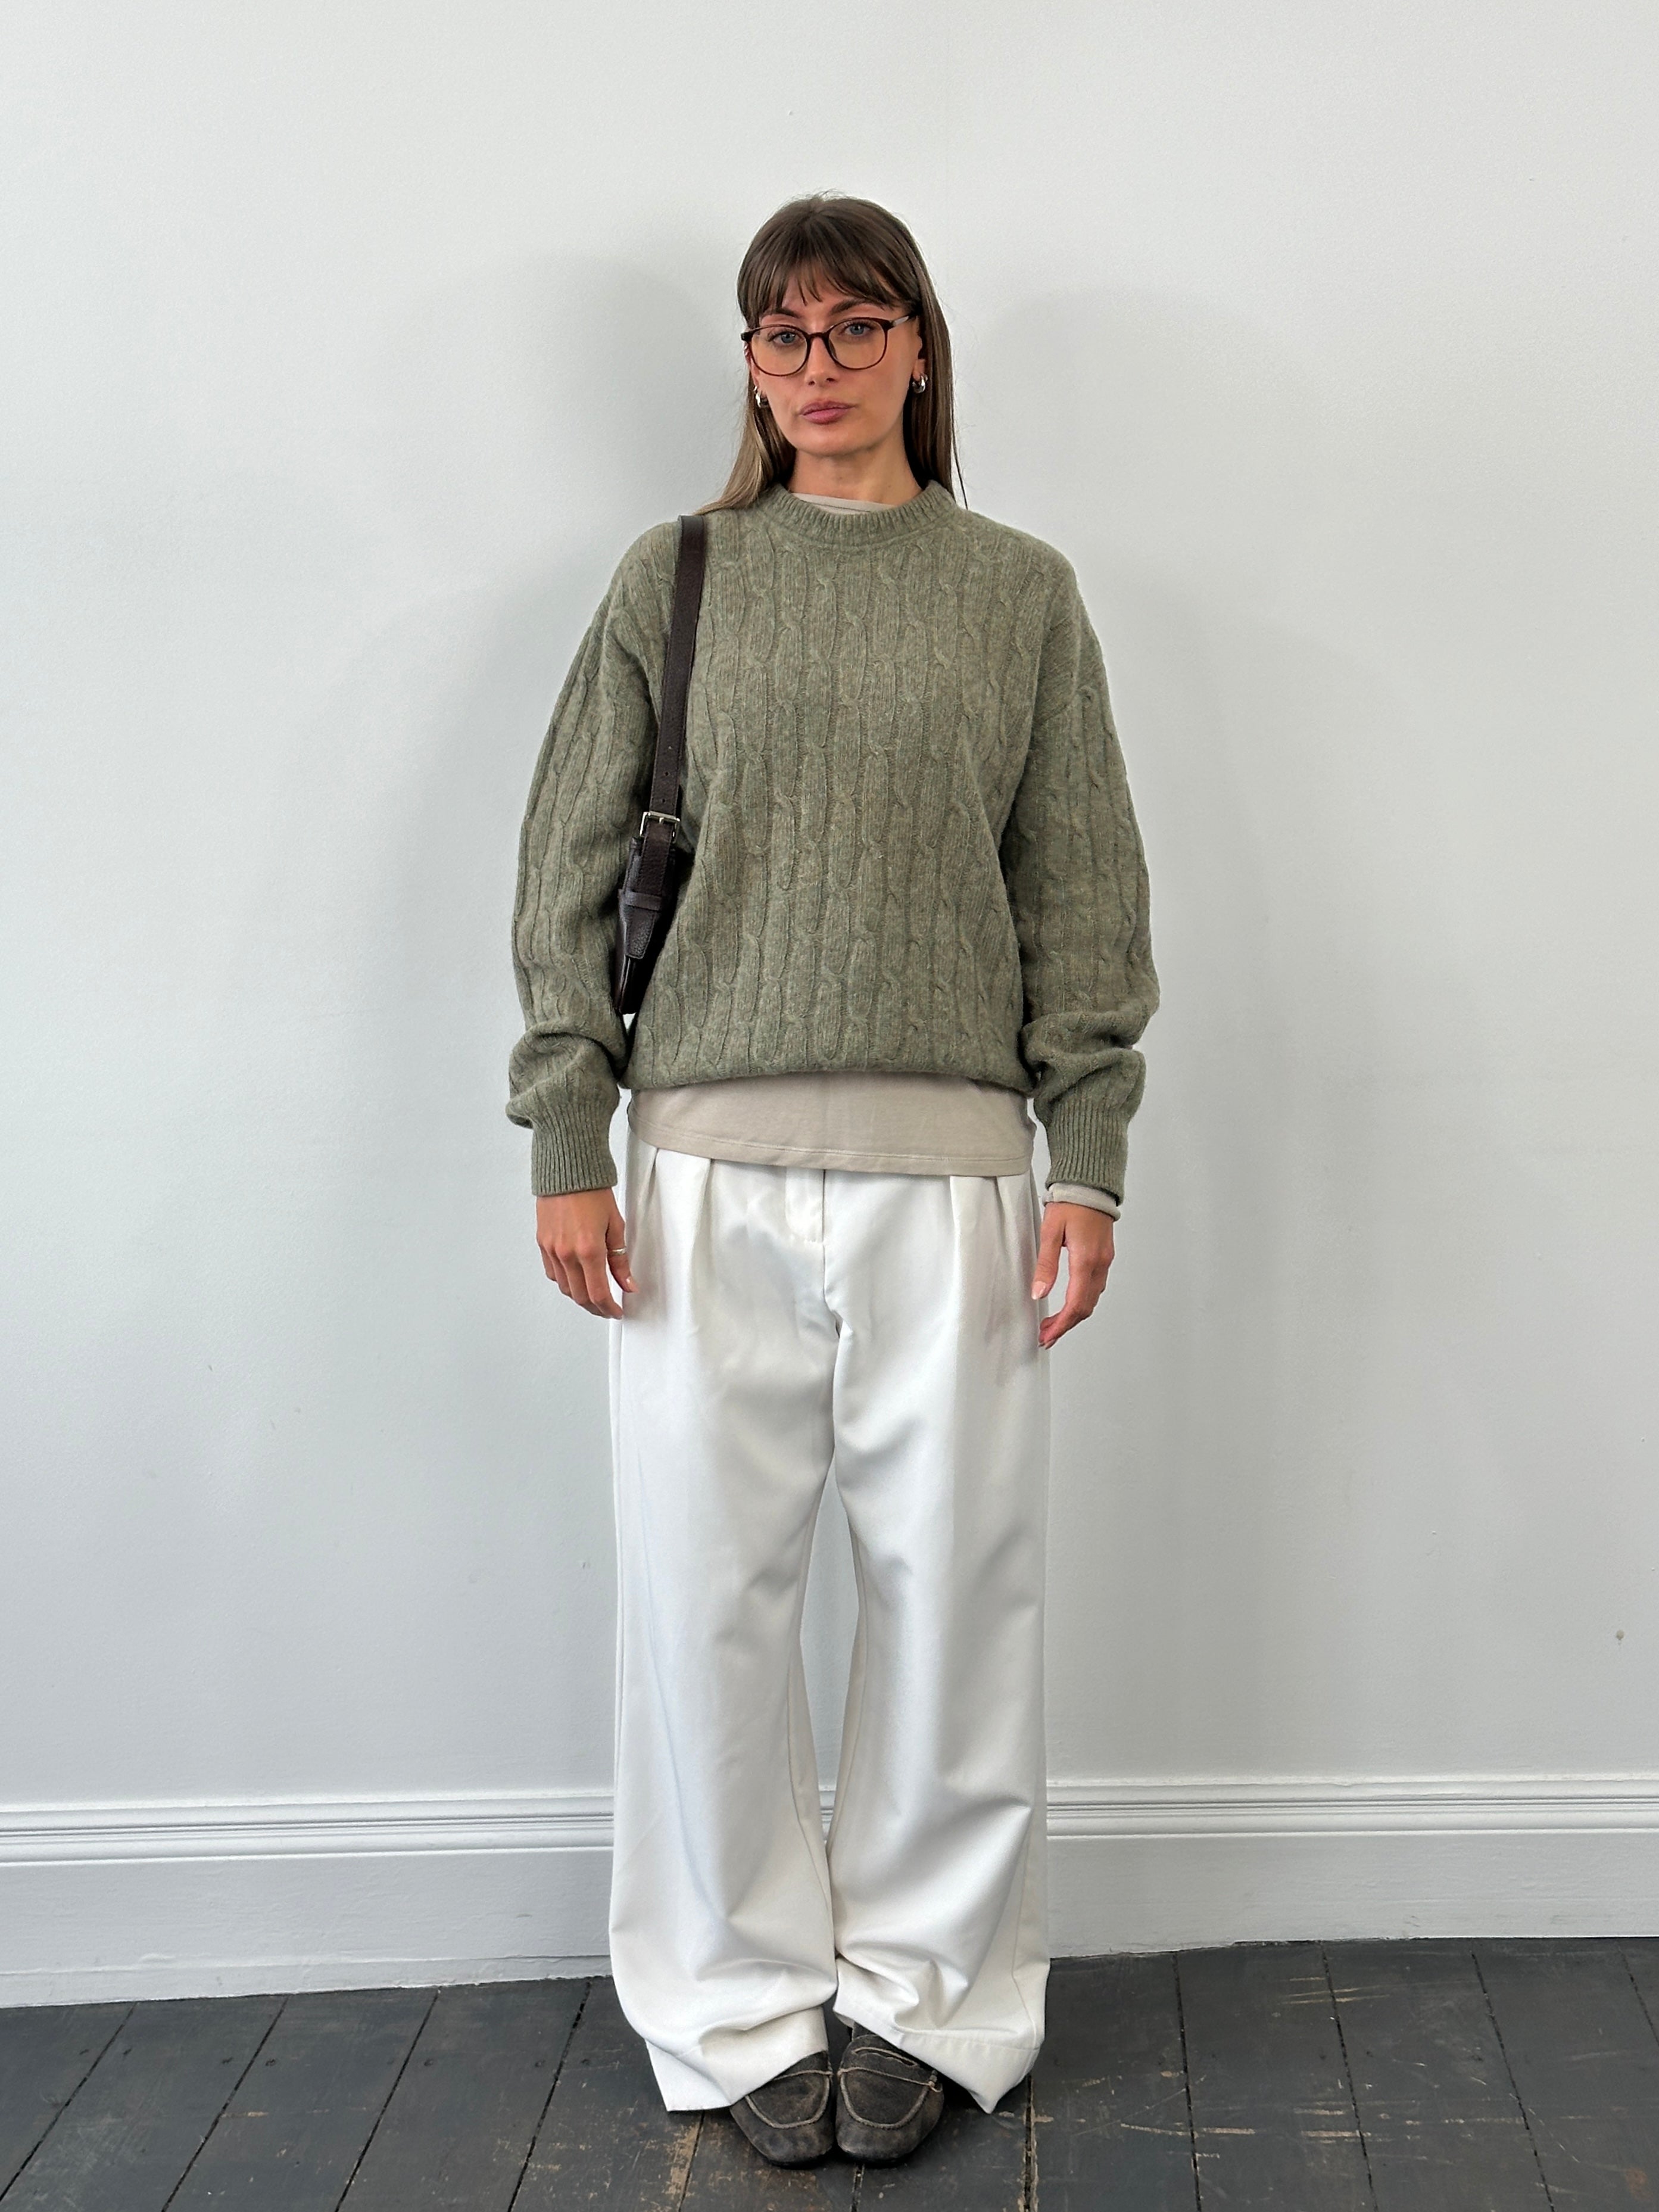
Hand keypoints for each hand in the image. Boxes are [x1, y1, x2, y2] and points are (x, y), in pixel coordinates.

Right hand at [536, 1188, 635, 1317]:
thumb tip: (628, 1284)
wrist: (567, 1170)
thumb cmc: (593, 1191)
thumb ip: (620, 1259)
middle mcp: (567, 1253)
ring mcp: (552, 1250)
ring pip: (564, 1288)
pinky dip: (565, 1281)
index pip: (598, 1294)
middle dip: (595, 1308)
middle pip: (579, 1296)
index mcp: (589, 1249)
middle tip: (608, 1308)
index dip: (609, 1309)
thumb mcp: (615, 1225)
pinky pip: (552, 1273)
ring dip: (580, 1296)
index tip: (616, 1311)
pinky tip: (576, 1277)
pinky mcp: (542, 1243)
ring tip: (594, 1294)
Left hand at [1031, 1202, 1114, 1349]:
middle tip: (1046, 1335)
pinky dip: (1082, 1301)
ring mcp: (1105, 1261)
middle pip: (1085, 1307)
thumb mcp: (1050, 1231)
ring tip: (1053, 1323)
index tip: (1047, 1336)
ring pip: (1092, 1299)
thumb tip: (1039, 1293)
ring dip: (1073, 1315)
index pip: (1075, 1304)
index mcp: (1085, 1260)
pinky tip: (1068, 1303)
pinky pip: (1095, 1287)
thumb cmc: (1070, 1203)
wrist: (1090, 1183)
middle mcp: (1099, 1264)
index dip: (1061, 1325)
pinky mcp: (1105, 1256)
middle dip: (1066, 1325)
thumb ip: (1045, 1264)